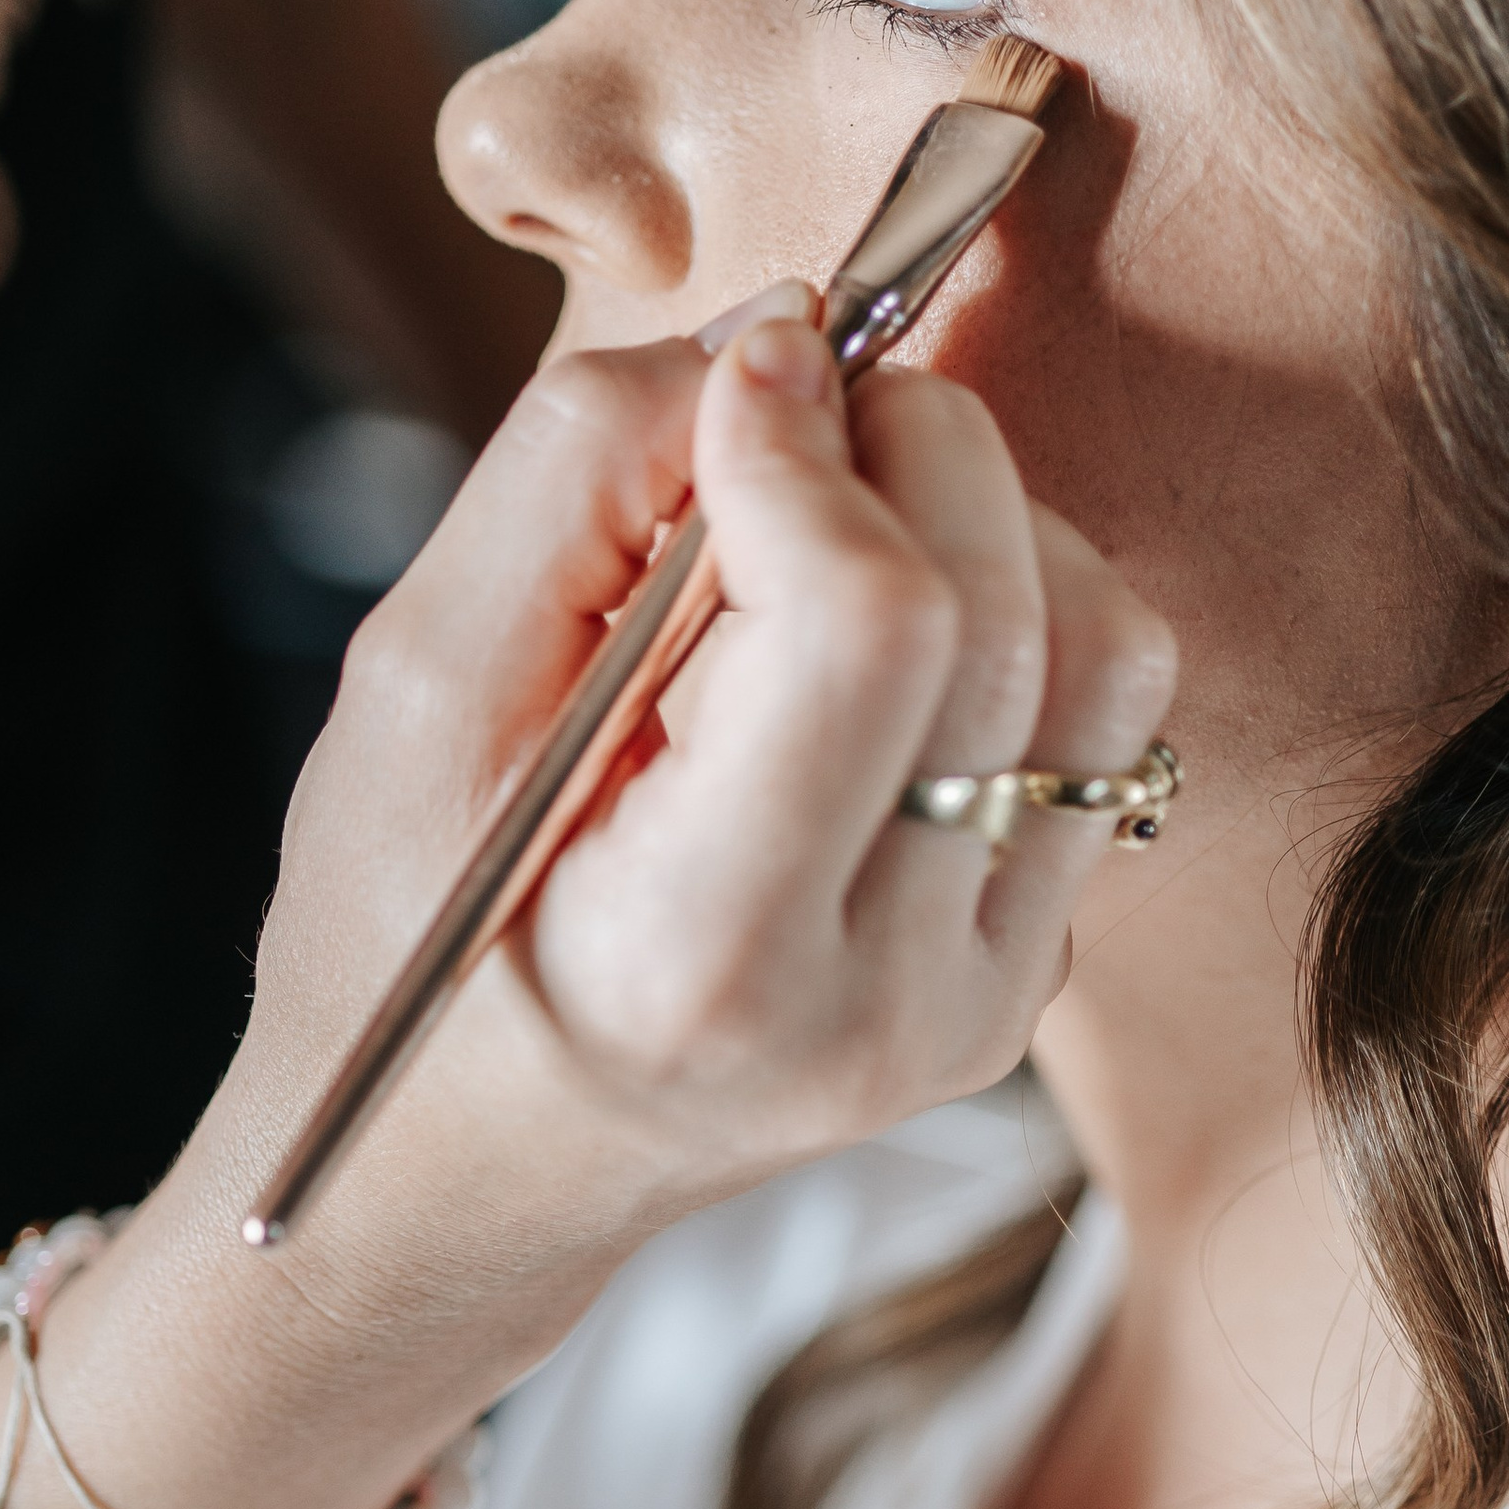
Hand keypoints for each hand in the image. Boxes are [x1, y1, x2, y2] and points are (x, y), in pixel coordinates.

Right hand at [4, 309, 1175, 1508]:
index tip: (738, 382)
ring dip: (992, 526)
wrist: (460, 1169)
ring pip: (1104, 660)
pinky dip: (1011, 623)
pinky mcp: (1025, 981)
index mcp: (703, 955)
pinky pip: (1101, 730)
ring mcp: (977, 1007)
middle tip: (786, 419)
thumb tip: (775, 339)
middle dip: (910, 446)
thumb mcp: (408, 691)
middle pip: (1013, 618)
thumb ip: (576, 483)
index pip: (875, 630)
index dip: (817, 449)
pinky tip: (871, 646)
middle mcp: (880, 1003)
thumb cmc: (404, 924)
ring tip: (836, 526)